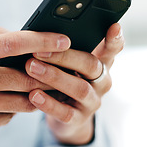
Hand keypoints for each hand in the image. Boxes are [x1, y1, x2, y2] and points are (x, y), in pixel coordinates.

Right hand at [0, 28, 70, 135]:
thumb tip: (23, 37)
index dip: (43, 40)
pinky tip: (5, 99)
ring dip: (34, 92)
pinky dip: (14, 106)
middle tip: (58, 67)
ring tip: (35, 83)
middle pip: (28, 77)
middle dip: (48, 72)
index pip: (15, 43)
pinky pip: (9, 116)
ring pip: (25, 101)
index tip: (63, 40)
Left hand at [25, 23, 123, 144]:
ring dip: (54, 77)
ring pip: (79, 88)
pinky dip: (49, 104)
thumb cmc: (63, 80)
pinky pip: (66, 113)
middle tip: (39, 50)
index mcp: (100, 63)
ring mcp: (92, 102)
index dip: (114, 39)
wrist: (65, 118)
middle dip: (64, 56)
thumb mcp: (68, 64)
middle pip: (90, 65)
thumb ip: (63, 48)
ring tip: (31, 67)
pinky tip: (33, 95)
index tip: (113, 26)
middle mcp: (101, 82)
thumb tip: (42, 30)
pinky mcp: (79, 120)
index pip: (112, 49)